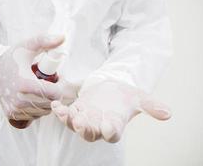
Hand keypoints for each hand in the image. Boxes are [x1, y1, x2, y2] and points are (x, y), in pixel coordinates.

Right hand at [0, 35, 78, 128]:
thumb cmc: (12, 58)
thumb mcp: (27, 46)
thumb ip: (44, 40)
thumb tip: (62, 37)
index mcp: (25, 84)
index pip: (55, 93)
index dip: (61, 85)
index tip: (58, 76)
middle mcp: (19, 101)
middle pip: (51, 103)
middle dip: (55, 91)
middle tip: (50, 80)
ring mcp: (15, 110)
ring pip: (44, 111)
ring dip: (47, 100)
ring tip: (41, 87)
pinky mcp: (13, 116)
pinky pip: (35, 116)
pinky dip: (38, 108)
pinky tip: (34, 97)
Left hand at [51, 76, 170, 141]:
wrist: (111, 89)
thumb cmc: (124, 96)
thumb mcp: (139, 97)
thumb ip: (151, 106)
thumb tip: (168, 113)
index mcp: (114, 125)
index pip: (112, 134)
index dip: (110, 131)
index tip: (108, 125)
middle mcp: (98, 125)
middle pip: (91, 134)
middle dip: (86, 129)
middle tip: (82, 122)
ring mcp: (85, 118)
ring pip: (76, 126)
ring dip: (70, 121)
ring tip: (67, 113)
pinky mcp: (75, 110)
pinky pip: (65, 114)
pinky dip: (60, 111)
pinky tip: (55, 105)